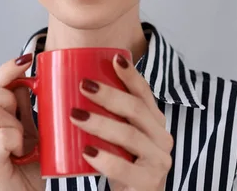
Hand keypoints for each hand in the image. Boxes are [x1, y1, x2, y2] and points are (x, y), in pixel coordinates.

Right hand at [0, 55, 44, 190]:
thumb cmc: (29, 166)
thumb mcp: (29, 128)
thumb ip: (25, 106)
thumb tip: (31, 77)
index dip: (4, 69)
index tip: (27, 59)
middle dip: (7, 96)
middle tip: (21, 119)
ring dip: (17, 124)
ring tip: (24, 143)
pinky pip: (2, 136)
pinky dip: (18, 140)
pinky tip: (22, 153)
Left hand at [69, 54, 172, 190]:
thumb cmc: (120, 166)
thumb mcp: (118, 138)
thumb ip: (108, 116)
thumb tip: (75, 82)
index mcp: (154, 123)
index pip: (145, 93)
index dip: (131, 75)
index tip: (113, 57)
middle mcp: (161, 138)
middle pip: (137, 109)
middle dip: (109, 94)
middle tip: (83, 85)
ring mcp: (158, 160)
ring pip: (130, 135)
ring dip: (101, 123)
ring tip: (75, 115)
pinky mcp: (149, 182)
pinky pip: (126, 168)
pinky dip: (106, 159)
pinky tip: (87, 152)